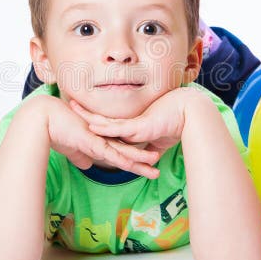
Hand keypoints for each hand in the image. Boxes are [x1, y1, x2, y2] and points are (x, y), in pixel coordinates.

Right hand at [37, 96, 161, 178]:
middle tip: (159, 167)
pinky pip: (110, 152)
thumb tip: (86, 164)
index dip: (133, 160)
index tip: (147, 166)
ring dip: (139, 159)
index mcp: (98, 141)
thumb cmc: (55, 131)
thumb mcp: (71, 148)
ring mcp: (98, 139)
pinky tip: (133, 164)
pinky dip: (122, 158)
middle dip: (143, 161)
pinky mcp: (91, 141)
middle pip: (127, 151)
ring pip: (123, 152)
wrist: (44, 118)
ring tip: (156, 164)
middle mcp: (102, 139)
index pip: (120, 152)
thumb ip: (80, 155)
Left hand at [69, 87, 200, 154]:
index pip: (108, 124)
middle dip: (85, 112)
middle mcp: (128, 124)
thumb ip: (150, 148)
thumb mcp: (159, 140)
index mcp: (131, 126)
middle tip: (69, 102)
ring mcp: (132, 125)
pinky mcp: (138, 128)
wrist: (191, 114)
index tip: (80, 114)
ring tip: (73, 106)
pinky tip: (91, 126)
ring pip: (105, 121)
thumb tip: (148, 157)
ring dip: (88, 115)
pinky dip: (104, 129)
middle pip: (102, 119)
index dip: (94, 118)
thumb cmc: (177, 124)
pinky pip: (117, 130)